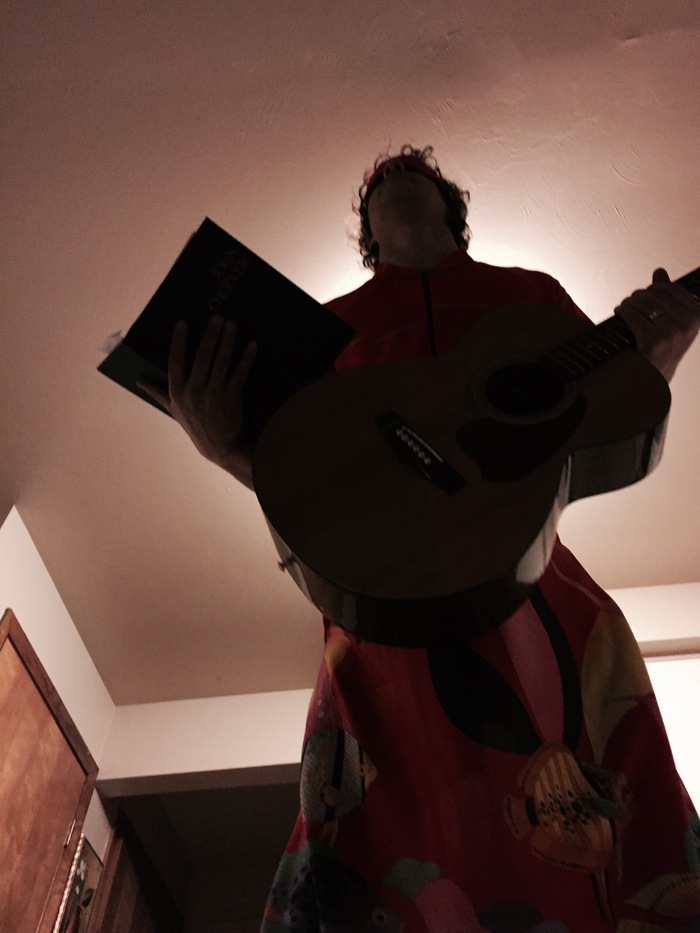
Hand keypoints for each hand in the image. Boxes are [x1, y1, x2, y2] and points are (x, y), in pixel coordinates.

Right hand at [139, 315, 257, 487]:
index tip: (182, 323)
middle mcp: (194, 390)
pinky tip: (251, 345)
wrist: (217, 446)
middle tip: (216, 317)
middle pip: (202, 357)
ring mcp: (214, 393)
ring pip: (221, 361)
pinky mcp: (232, 397)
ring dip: (227, 341)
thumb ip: (157, 392)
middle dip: (210, 335)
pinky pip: (239, 373)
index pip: (176, 362)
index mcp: (177, 391)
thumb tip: (139, 381)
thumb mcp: (173, 409)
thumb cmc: (194, 425)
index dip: (179, 342)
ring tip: (231, 324)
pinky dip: (246, 358)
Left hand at [614, 268, 699, 380]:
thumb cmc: (665, 344)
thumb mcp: (673, 319)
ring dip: (629, 303)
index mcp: (696, 315)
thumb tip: (659, 272)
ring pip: (643, 305)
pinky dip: (623, 311)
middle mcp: (687, 324)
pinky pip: (633, 316)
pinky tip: (620, 312)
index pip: (670, 288)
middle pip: (655, 295)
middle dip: (639, 295)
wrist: (658, 374)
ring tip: (625, 306)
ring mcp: (671, 334)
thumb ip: (668, 295)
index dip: (654, 288)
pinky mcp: (654, 342)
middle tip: (631, 300)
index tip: (647, 292)